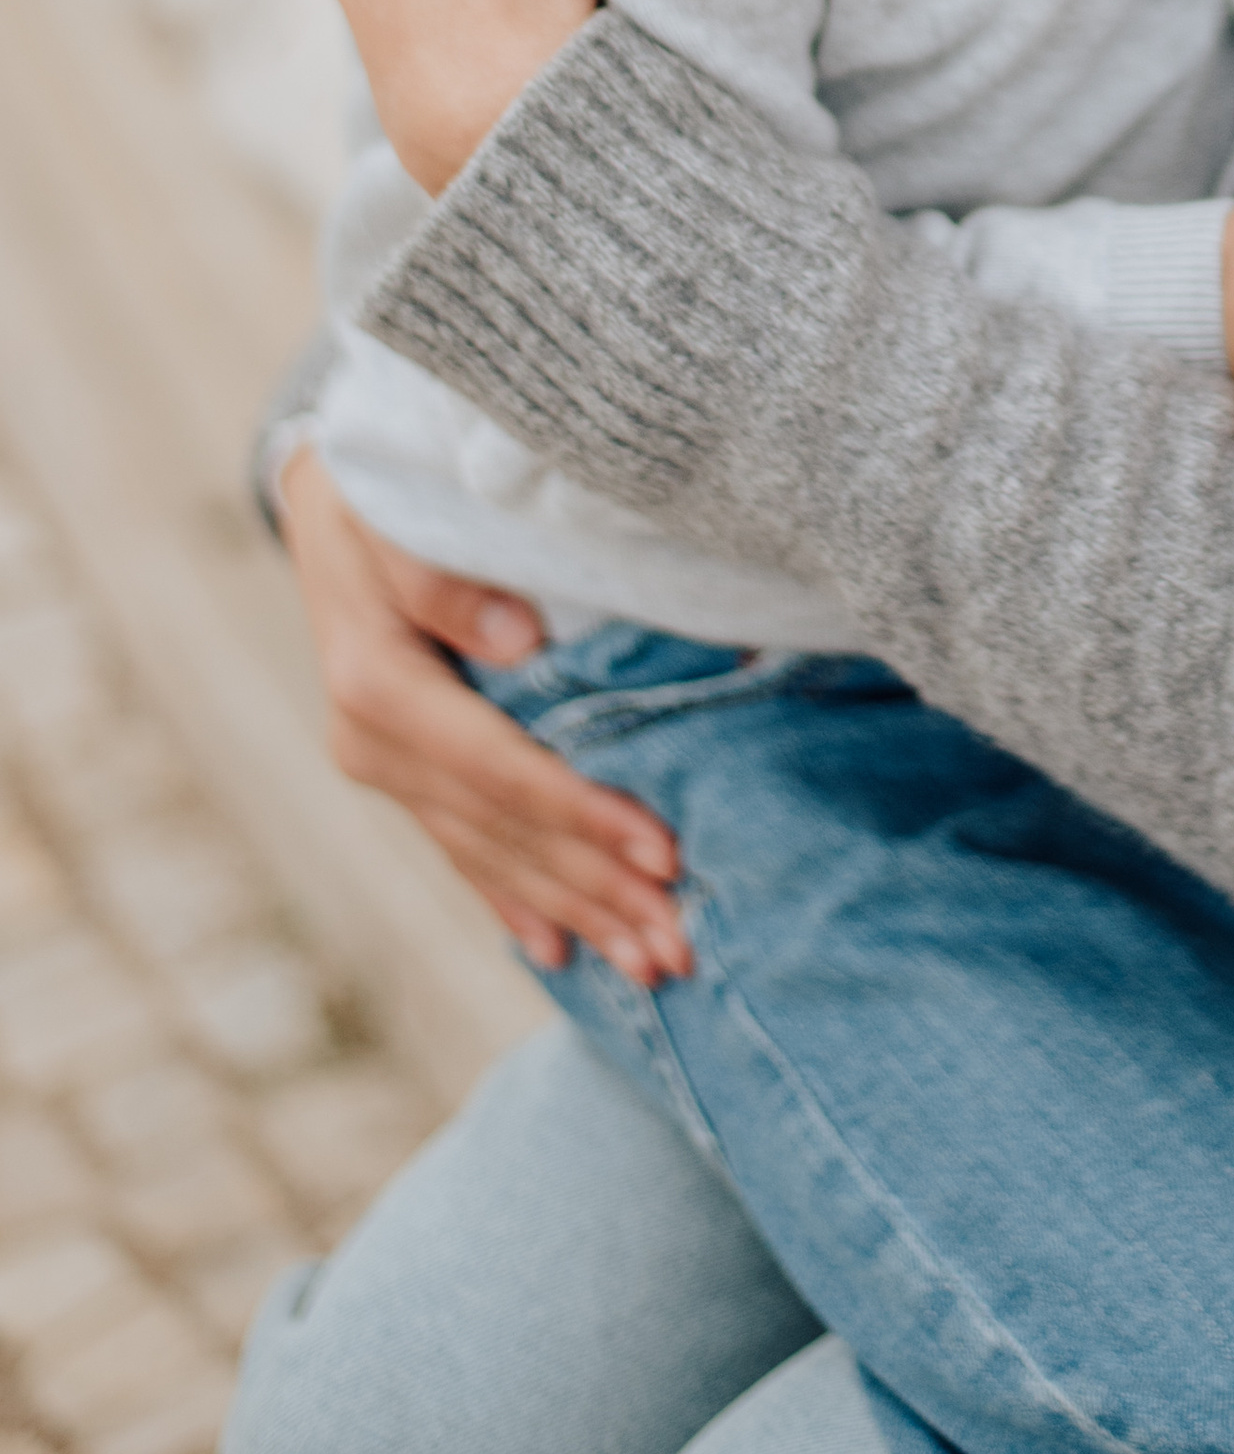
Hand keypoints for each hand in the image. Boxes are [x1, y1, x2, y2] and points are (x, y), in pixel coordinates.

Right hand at [275, 447, 690, 984]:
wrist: (332, 497)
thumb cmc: (383, 488)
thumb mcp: (399, 512)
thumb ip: (443, 577)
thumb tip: (515, 637)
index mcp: (379, 686)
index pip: (501, 769)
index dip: (583, 814)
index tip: (664, 851)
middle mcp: (375, 745)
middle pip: (506, 834)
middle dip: (598, 892)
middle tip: (682, 948)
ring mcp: (387, 770)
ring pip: (494, 856)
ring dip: (576, 911)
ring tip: (652, 965)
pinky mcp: (405, 774)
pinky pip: (465, 849)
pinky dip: (514, 900)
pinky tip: (558, 950)